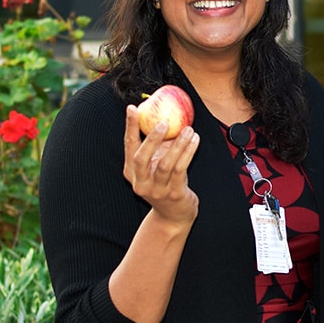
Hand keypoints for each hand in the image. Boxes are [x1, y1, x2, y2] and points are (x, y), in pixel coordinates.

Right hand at [123, 105, 199, 225]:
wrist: (173, 215)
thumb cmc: (165, 182)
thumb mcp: (156, 165)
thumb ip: (158, 145)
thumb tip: (165, 113)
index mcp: (132, 172)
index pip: (128, 146)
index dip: (130, 126)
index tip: (132, 108)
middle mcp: (141, 182)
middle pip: (141, 158)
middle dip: (152, 139)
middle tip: (163, 122)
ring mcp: (157, 190)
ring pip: (165, 164)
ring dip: (178, 145)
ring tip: (188, 129)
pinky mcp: (174, 194)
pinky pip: (181, 170)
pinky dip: (188, 153)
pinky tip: (195, 140)